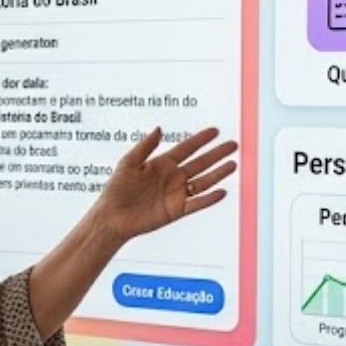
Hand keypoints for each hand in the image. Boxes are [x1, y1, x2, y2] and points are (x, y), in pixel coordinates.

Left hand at [93, 126, 237, 242]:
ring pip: (203, 182)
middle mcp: (172, 177)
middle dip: (216, 154)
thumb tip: (159, 128)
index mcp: (161, 164)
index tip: (215, 131)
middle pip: (200, 163)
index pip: (186, 148)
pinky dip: (210, 199)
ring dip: (218, 174)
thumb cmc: (116, 189)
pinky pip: (197, 203)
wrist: (112, 217)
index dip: (200, 140)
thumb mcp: (128, 163)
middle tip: (233, 145)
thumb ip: (145, 146)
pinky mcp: (177, 210)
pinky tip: (222, 191)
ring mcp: (176, 194)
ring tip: (233, 164)